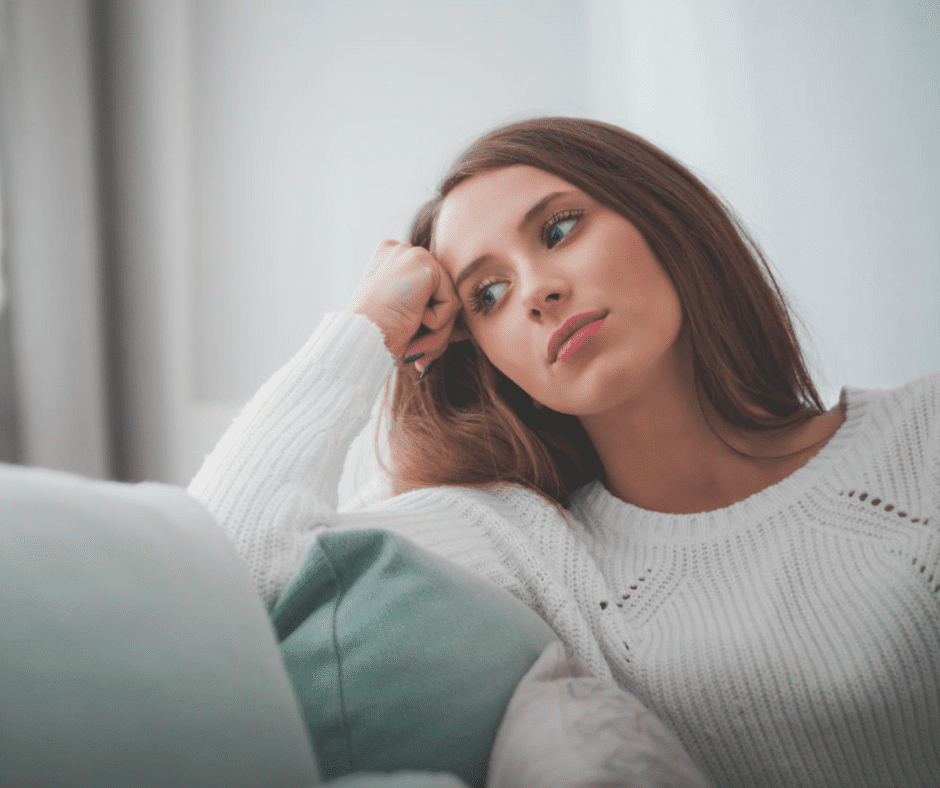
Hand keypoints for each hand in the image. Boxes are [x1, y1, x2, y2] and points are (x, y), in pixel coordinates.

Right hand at [349, 240, 468, 371]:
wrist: (360, 342)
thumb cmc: (374, 338)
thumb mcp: (397, 316)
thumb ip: (422, 309)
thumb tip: (456, 329)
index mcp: (389, 260)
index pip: (429, 291)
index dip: (425, 321)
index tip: (406, 340)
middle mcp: (400, 250)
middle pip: (441, 294)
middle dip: (434, 330)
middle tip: (414, 350)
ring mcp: (412, 254)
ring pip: (449, 301)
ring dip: (436, 332)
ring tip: (410, 340)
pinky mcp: (424, 265)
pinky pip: (452, 303)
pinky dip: (437, 323)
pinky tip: (411, 320)